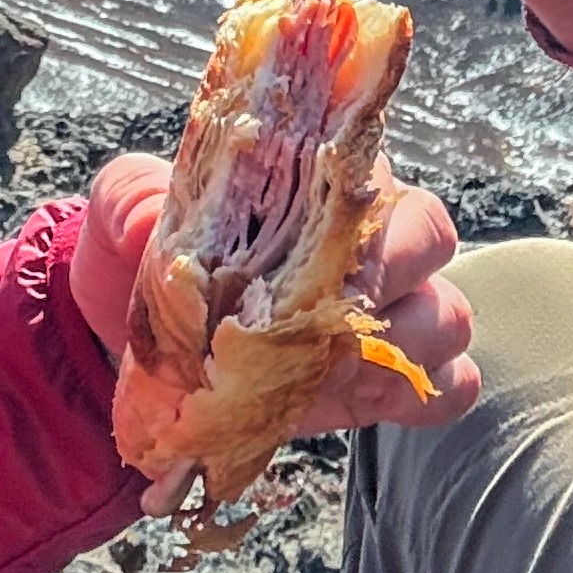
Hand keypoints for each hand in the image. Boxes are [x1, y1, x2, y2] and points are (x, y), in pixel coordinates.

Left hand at [67, 152, 481, 438]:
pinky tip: (365, 400)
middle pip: (430, 236)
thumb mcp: (120, 214)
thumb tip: (155, 218)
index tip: (326, 249)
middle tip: (331, 316)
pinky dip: (424, 396)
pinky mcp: (385, 380)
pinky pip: (452, 383)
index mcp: (315, 182)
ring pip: (447, 312)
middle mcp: (366, 238)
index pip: (370, 172)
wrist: (126, 348)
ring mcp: (385, 311)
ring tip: (340, 368)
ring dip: (410, 342)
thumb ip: (133, 200)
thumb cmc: (136, 260)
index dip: (361, 209)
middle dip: (394, 276)